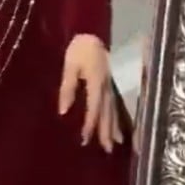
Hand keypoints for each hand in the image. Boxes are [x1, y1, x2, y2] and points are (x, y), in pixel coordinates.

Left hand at [58, 34, 123, 152]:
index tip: (85, 139)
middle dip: (106, 131)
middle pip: (107, 113)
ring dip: (114, 128)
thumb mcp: (69, 66)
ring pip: (114, 111)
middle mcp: (107, 87)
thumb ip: (67, 88)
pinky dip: (118, 119)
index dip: (90, 124)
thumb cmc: (78, 49)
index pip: (93, 108)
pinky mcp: (112, 85)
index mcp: (97, 82)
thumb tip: (63, 111)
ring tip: (114, 145)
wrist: (92, 34)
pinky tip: (120, 129)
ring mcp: (112, 86)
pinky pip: (116, 105)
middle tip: (105, 150)